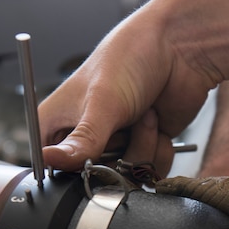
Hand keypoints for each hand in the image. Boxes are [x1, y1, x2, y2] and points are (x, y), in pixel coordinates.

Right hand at [37, 0, 218, 173]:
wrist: (179, 49)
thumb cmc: (130, 58)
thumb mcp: (101, 103)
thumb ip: (82, 141)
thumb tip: (49, 160)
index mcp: (57, 123)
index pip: (50, 167)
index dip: (70, 171)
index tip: (90, 161)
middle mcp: (84, 137)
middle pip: (92, 179)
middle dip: (117, 156)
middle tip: (123, 127)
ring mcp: (116, 144)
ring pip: (125, 178)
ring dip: (142, 148)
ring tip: (145, 116)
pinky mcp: (144, 148)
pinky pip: (150, 174)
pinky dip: (159, 151)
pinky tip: (158, 124)